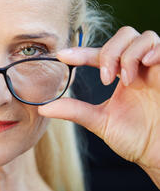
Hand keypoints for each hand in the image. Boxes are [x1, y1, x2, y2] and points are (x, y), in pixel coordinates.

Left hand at [38, 26, 159, 186]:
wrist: (159, 154)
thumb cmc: (136, 139)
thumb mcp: (100, 121)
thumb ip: (74, 110)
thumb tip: (43, 108)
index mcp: (123, 76)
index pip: (101, 55)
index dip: (81, 52)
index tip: (61, 56)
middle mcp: (140, 68)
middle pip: (124, 35)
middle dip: (109, 52)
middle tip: (104, 78)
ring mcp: (157, 68)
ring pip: (143, 37)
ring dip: (127, 54)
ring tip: (123, 79)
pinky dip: (151, 51)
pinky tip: (143, 66)